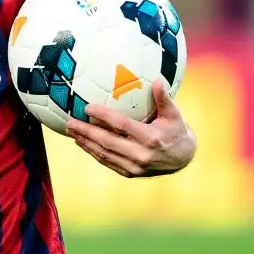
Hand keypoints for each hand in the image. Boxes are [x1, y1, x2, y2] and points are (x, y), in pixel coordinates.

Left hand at [66, 79, 195, 176]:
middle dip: (86, 131)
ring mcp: (134, 167)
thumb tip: (158, 80)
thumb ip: (164, 98)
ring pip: (104, 154)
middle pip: (107, 142)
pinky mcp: (130, 173)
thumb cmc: (176, 131)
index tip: (87, 107)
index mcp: (150, 138)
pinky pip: (107, 162)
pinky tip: (82, 143)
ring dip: (85, 142)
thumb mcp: (174, 115)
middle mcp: (141, 155)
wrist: (183, 159)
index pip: (122, 125)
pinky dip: (93, 152)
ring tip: (71, 131)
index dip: (103, 116)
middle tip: (70, 121)